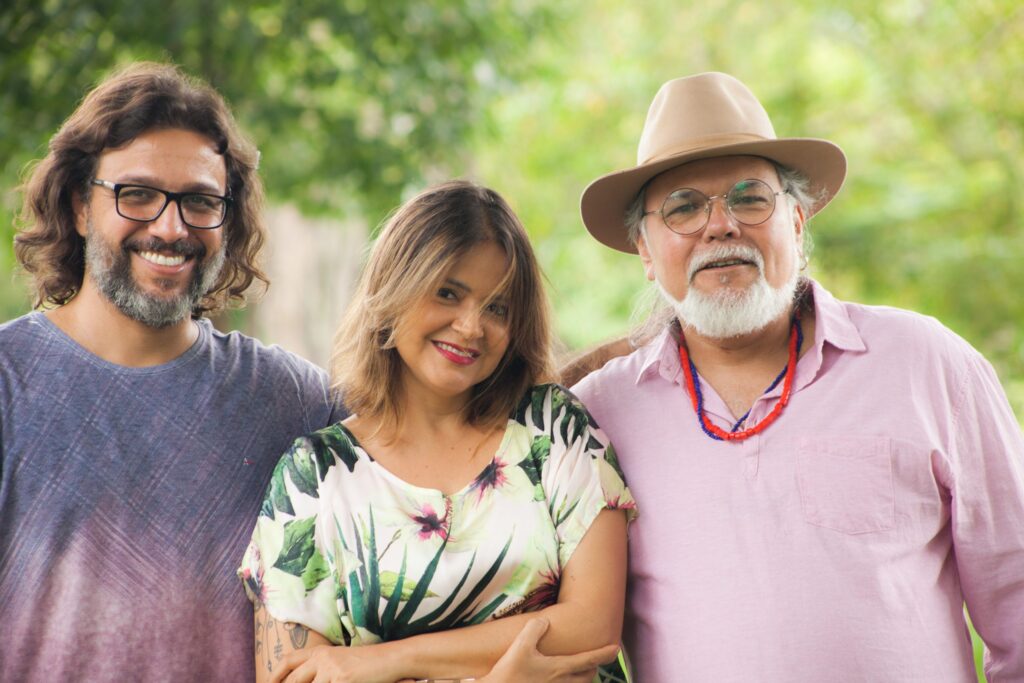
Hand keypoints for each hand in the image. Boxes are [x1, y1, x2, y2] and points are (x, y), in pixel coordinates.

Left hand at [270, 643, 398, 682]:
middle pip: (294, 680)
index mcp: (321, 652)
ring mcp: (332, 671)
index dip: (275, 675)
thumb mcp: (340, 661)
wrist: (391, 659)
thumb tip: (306, 679)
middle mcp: (323, 659)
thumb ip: (320, 669)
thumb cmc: (368, 664)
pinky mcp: (342, 681)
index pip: (289, 660)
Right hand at [479, 618, 620, 682]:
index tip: (616, 648)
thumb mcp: (520, 645)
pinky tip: (560, 678)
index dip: (604, 654)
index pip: (589, 660)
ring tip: (581, 670)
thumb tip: (545, 621)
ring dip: (583, 677)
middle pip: (587, 676)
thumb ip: (535, 629)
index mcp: (559, 668)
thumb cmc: (509, 673)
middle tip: (594, 659)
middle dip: (594, 666)